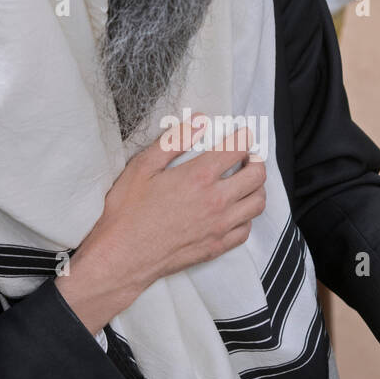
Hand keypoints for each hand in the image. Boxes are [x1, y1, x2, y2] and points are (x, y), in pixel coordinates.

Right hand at [55, 114, 265, 333]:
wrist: (122, 258)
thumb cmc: (127, 212)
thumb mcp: (142, 166)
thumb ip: (173, 141)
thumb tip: (200, 121)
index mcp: (198, 177)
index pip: (237, 149)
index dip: (244, 136)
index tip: (242, 133)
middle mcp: (216, 201)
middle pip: (257, 175)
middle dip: (256, 160)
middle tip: (246, 156)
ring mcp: (219, 226)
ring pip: (257, 203)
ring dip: (256, 187)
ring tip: (244, 181)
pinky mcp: (216, 247)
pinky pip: (246, 230)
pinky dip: (246, 216)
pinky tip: (234, 211)